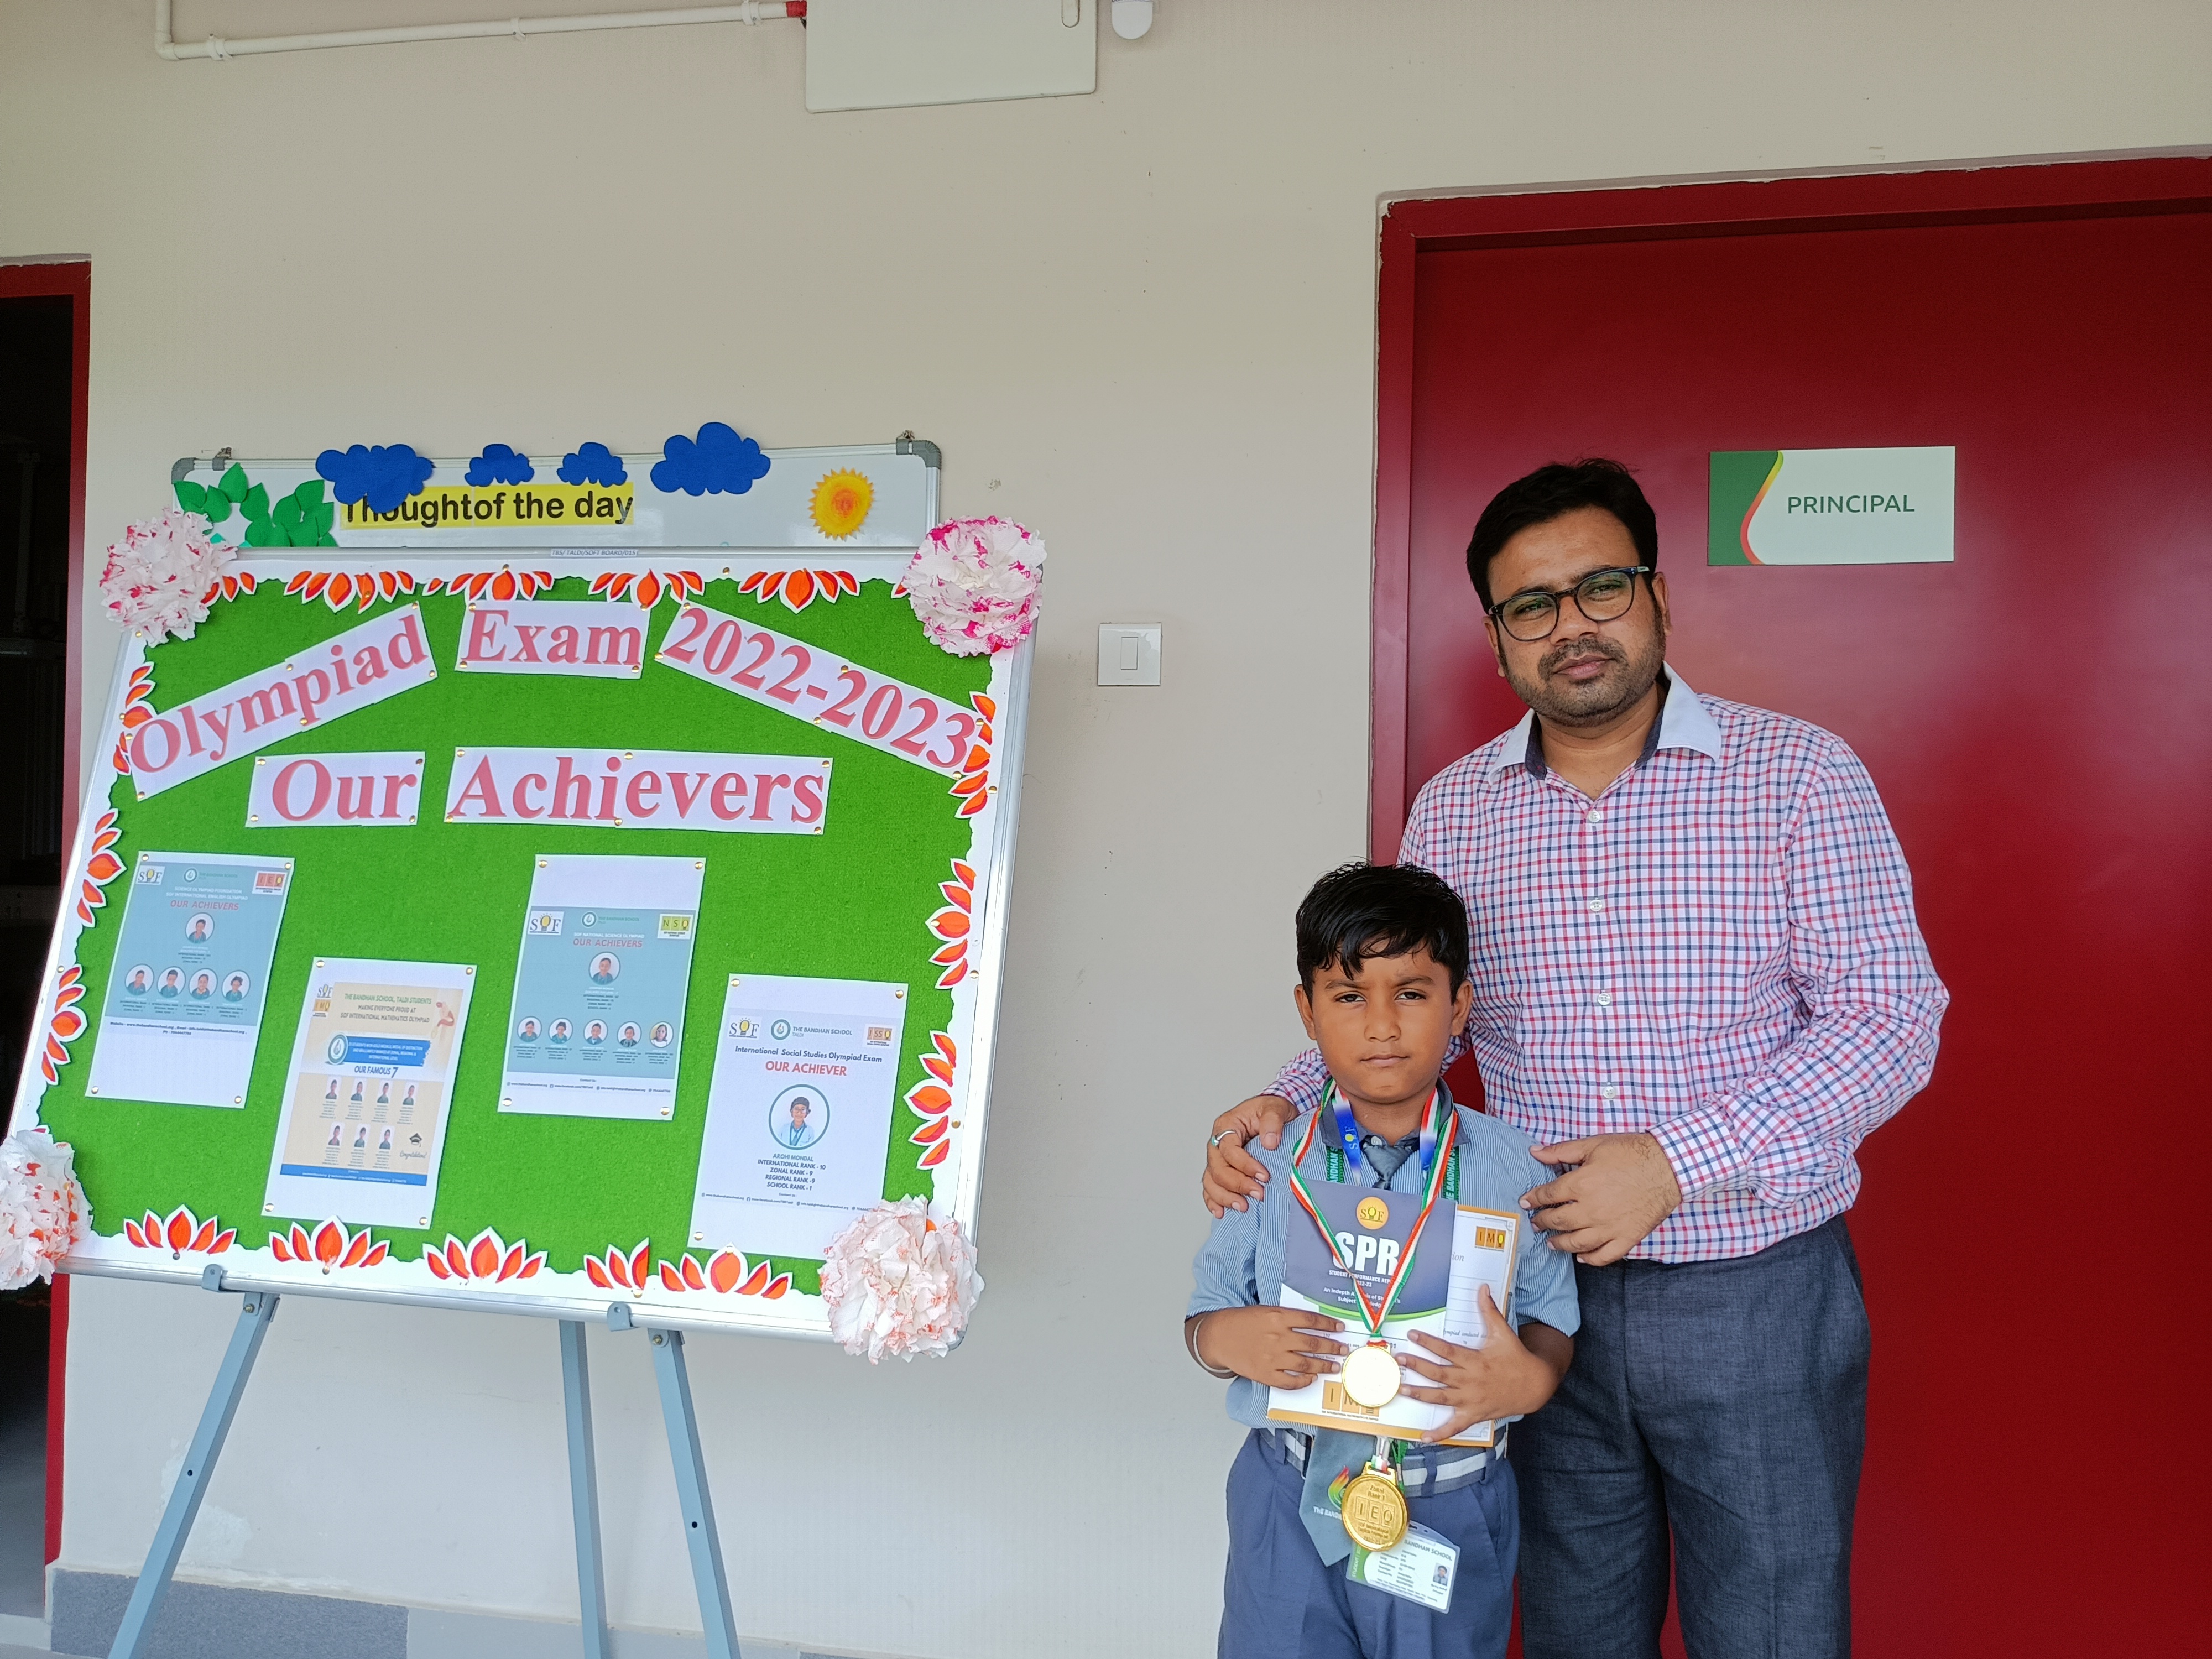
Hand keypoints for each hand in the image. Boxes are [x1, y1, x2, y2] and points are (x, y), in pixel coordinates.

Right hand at [1191, 1307, 1349, 1387]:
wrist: (1219, 1336)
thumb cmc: (1242, 1322)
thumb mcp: (1266, 1310)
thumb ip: (1288, 1317)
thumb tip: (1313, 1325)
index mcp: (1278, 1317)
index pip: (1311, 1320)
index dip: (1329, 1324)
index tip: (1340, 1328)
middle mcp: (1278, 1337)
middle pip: (1313, 1343)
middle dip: (1332, 1347)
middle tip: (1343, 1350)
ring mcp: (1272, 1357)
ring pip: (1305, 1364)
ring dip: (1323, 1365)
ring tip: (1334, 1366)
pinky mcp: (1265, 1374)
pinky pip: (1289, 1381)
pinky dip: (1303, 1382)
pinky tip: (1311, 1379)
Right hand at [1203, 1095, 1298, 1217]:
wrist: (1273, 1116)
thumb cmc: (1271, 1110)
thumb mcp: (1276, 1108)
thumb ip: (1272, 1121)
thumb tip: (1269, 1142)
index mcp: (1227, 1125)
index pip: (1228, 1149)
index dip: (1245, 1164)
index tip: (1264, 1175)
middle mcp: (1217, 1143)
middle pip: (1218, 1168)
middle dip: (1237, 1184)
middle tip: (1259, 1194)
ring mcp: (1218, 1158)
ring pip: (1211, 1181)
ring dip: (1226, 1197)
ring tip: (1243, 1206)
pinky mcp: (1222, 1170)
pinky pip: (1211, 1188)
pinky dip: (1214, 1201)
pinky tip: (1221, 1211)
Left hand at [1398, 1289, 1559, 1442]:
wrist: (1535, 1385)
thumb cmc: (1516, 1358)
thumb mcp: (1503, 1332)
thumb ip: (1489, 1310)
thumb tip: (1482, 1287)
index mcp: (1475, 1360)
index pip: (1448, 1350)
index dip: (1429, 1343)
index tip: (1412, 1335)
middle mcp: (1470, 1381)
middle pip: (1439, 1374)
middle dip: (1417, 1366)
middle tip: (1399, 1360)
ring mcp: (1471, 1400)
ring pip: (1442, 1398)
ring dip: (1421, 1395)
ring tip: (1402, 1390)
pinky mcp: (1474, 1414)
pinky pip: (1455, 1426)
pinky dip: (1440, 1434)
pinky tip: (1424, 1438)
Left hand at [1522, 1131, 1681, 1264]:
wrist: (1669, 1167)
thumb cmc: (1631, 1152)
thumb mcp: (1593, 1144)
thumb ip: (1561, 1150)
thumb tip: (1535, 1151)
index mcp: (1581, 1184)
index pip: (1548, 1195)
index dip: (1533, 1199)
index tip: (1526, 1202)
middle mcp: (1591, 1209)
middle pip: (1558, 1221)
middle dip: (1542, 1222)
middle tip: (1535, 1223)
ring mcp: (1609, 1227)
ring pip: (1576, 1243)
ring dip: (1559, 1244)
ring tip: (1550, 1243)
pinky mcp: (1627, 1238)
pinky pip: (1604, 1256)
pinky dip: (1590, 1259)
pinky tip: (1581, 1257)